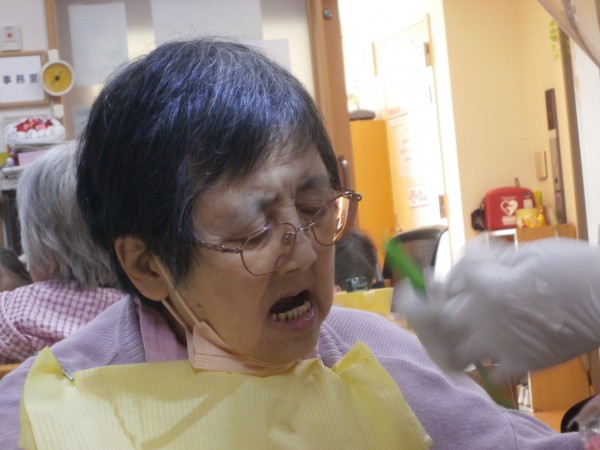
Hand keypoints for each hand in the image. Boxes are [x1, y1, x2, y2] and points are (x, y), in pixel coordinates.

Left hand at [394, 237, 599, 377]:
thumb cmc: (572, 267)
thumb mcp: (528, 252)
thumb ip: (490, 260)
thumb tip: (466, 263)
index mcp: (485, 285)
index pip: (449, 281)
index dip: (446, 276)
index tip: (443, 277)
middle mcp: (485, 317)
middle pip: (439, 318)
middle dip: (428, 309)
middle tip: (423, 305)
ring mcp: (502, 344)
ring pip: (455, 353)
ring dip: (448, 343)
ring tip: (449, 336)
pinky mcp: (523, 364)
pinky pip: (492, 374)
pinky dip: (486, 366)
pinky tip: (487, 355)